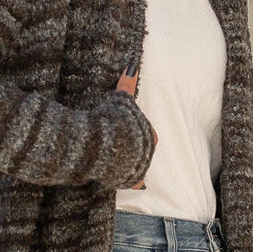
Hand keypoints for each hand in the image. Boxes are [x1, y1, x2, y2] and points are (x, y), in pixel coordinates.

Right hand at [116, 64, 156, 189]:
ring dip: (133, 162)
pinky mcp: (130, 180)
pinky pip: (135, 182)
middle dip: (135, 147)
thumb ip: (127, 84)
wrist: (103, 145)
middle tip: (122, 143)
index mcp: (149, 134)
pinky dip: (135, 182)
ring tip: (122, 159)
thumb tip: (132, 66)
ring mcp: (140, 167)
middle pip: (144, 149)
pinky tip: (137, 185)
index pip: (148, 132)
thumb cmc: (113, 120)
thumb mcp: (120, 99)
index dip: (136, 130)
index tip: (128, 129)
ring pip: (140, 165)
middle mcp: (148, 152)